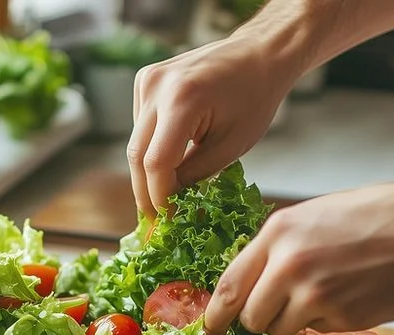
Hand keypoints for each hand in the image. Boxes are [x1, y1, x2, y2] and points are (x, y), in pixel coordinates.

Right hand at [127, 36, 299, 220]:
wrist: (258, 53)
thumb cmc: (255, 97)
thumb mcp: (232, 145)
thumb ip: (197, 175)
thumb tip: (171, 205)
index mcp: (182, 101)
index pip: (156, 163)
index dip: (160, 198)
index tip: (168, 222)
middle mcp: (156, 87)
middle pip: (137, 156)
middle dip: (146, 193)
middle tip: (156, 222)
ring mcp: (147, 81)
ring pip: (135, 144)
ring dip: (147, 173)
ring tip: (165, 198)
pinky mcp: (145, 80)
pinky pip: (140, 127)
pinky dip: (151, 149)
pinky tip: (169, 162)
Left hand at [202, 183, 393, 334]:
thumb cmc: (387, 217)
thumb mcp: (321, 214)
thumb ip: (284, 244)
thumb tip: (257, 276)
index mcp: (279, 232)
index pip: (228, 285)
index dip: (215, 314)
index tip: (210, 330)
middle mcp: (288, 264)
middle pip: (249, 315)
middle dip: (259, 320)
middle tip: (280, 312)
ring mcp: (314, 294)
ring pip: (280, 330)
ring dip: (293, 324)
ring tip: (328, 294)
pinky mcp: (341, 318)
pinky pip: (318, 332)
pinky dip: (328, 323)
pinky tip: (353, 295)